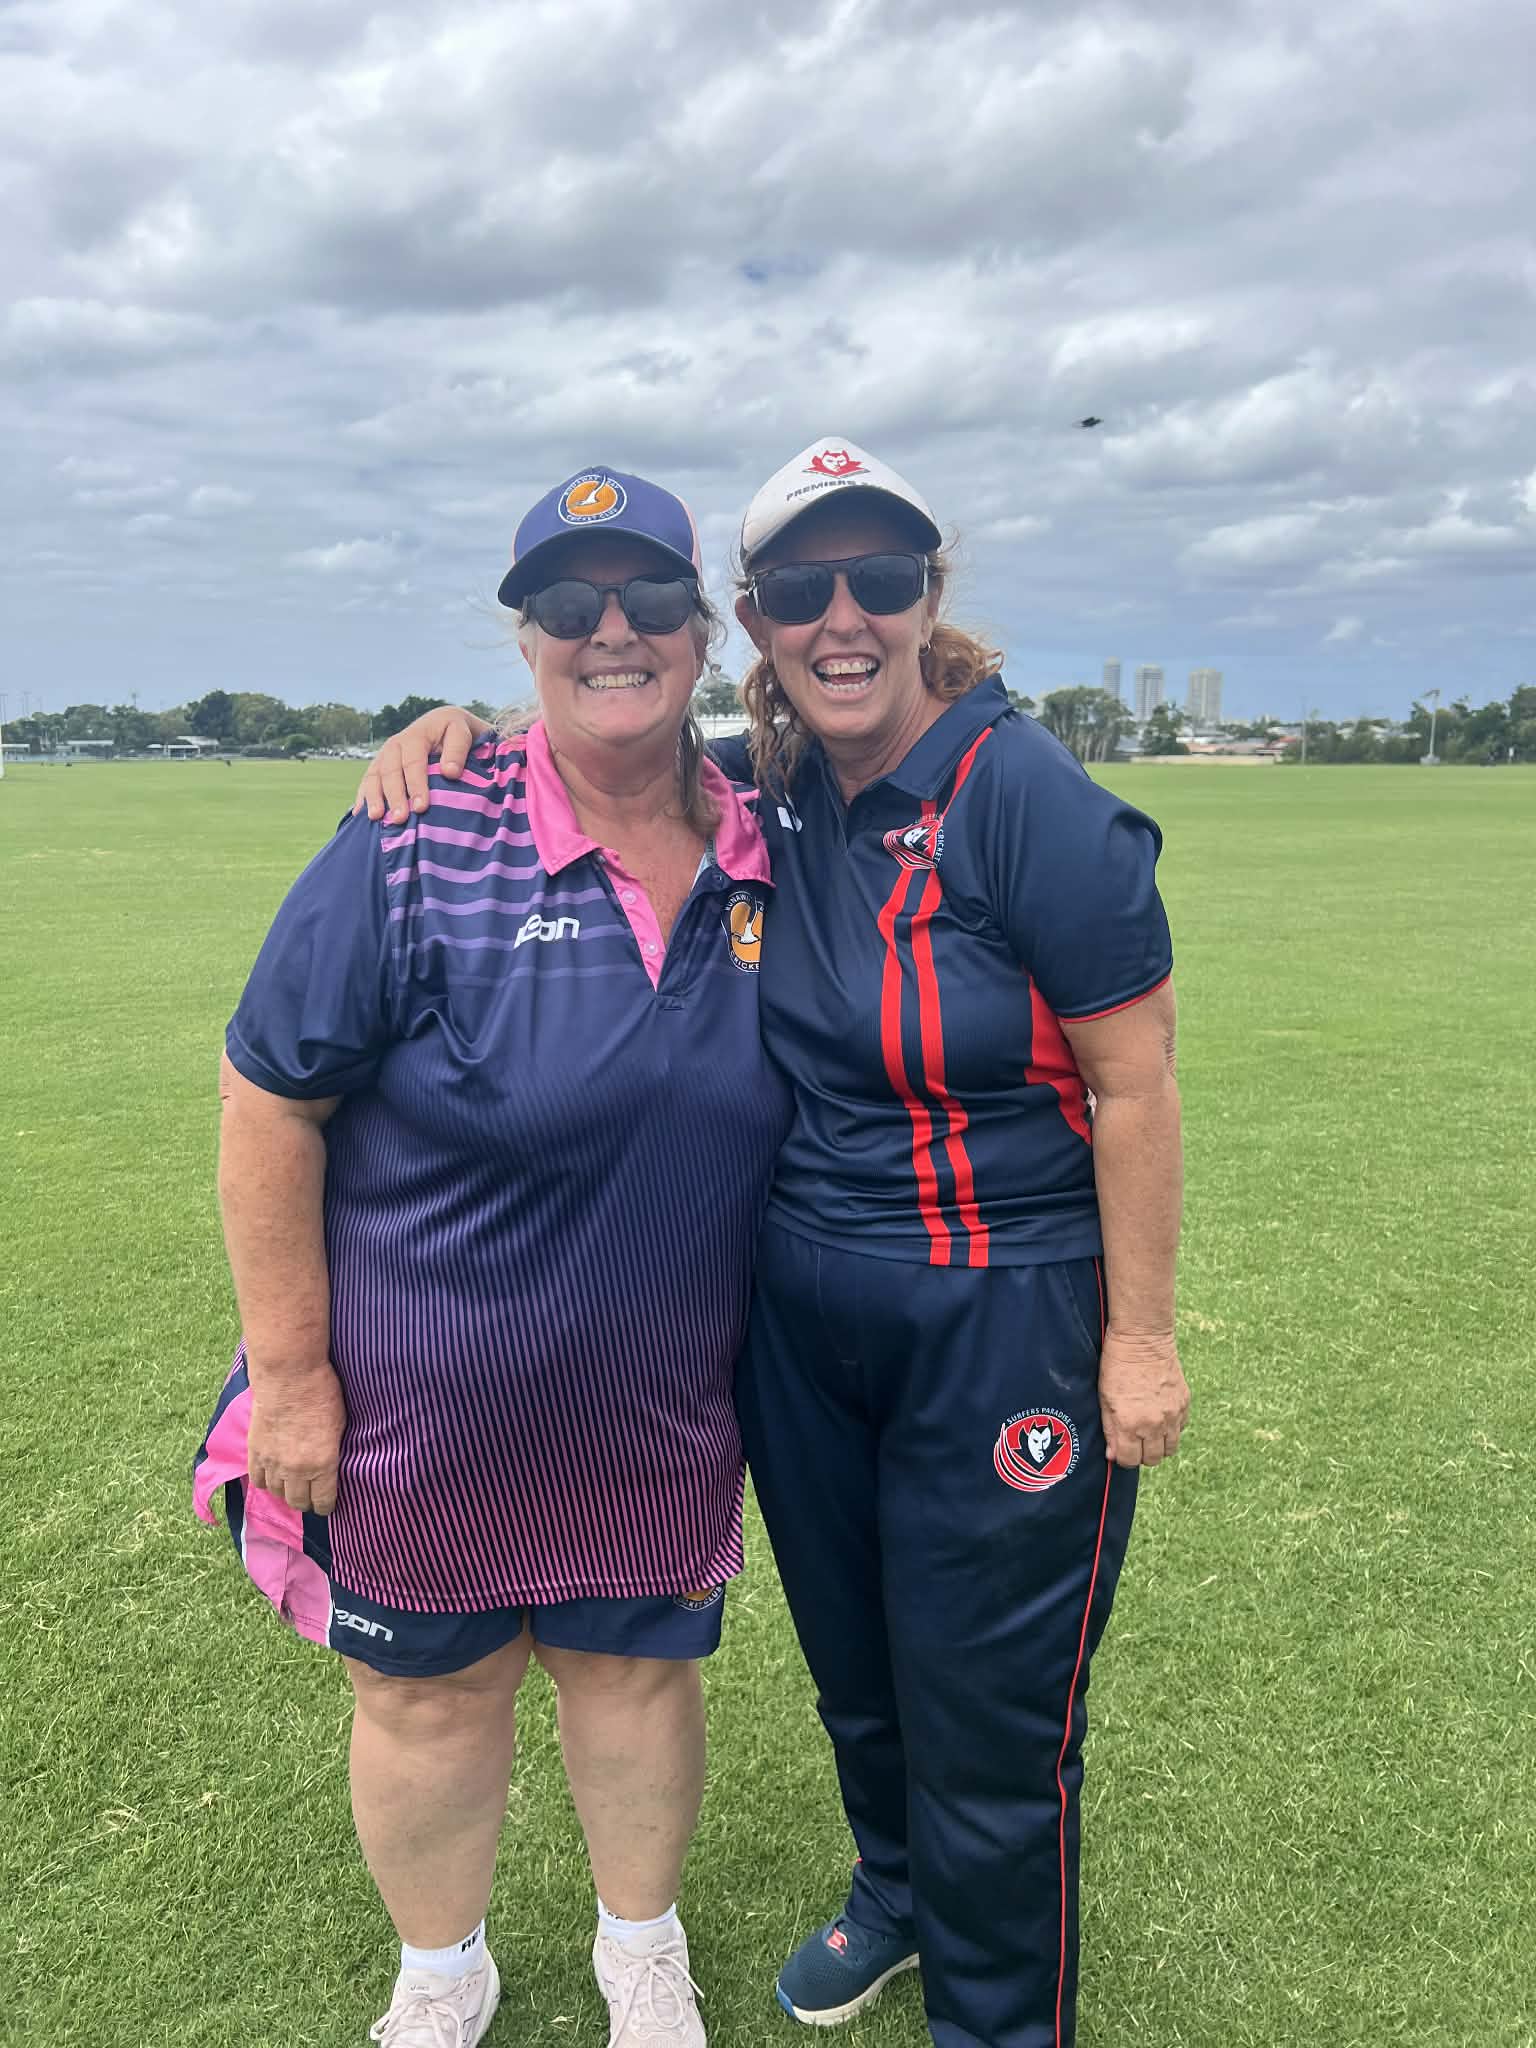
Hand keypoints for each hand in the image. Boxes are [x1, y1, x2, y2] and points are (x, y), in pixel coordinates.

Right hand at [246, 1362, 346, 1514]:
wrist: (289, 1374)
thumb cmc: (322, 1392)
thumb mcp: (340, 1425)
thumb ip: (333, 1452)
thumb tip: (331, 1466)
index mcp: (323, 1464)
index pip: (323, 1502)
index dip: (326, 1506)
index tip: (327, 1503)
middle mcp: (296, 1470)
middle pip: (298, 1502)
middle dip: (306, 1501)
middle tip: (310, 1494)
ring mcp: (272, 1462)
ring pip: (276, 1493)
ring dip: (285, 1492)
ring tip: (292, 1484)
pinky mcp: (255, 1451)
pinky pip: (257, 1480)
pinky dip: (266, 1481)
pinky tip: (273, 1475)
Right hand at [353, 706, 492, 823]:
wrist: (444, 725)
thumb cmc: (456, 734)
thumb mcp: (462, 733)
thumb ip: (457, 750)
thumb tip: (449, 772)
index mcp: (416, 735)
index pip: (413, 762)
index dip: (416, 785)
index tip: (422, 807)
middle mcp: (396, 744)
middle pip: (390, 771)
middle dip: (394, 796)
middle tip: (400, 819)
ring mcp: (385, 756)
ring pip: (374, 776)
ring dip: (374, 798)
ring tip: (376, 818)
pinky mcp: (380, 767)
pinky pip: (368, 782)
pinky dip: (363, 797)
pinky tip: (361, 815)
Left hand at [1097, 1328, 1188, 1467]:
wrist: (1143, 1340)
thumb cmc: (1117, 1366)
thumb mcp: (1104, 1398)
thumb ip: (1110, 1430)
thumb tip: (1113, 1455)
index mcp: (1130, 1424)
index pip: (1130, 1461)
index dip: (1122, 1458)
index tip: (1120, 1449)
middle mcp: (1154, 1424)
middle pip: (1152, 1459)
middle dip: (1141, 1454)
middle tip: (1134, 1440)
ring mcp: (1172, 1415)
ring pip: (1170, 1449)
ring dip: (1158, 1445)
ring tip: (1148, 1431)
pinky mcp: (1184, 1404)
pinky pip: (1181, 1429)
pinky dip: (1171, 1428)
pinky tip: (1160, 1415)